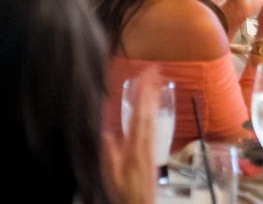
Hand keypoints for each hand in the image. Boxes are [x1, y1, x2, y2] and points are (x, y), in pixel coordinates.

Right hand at [101, 70, 159, 203]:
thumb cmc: (125, 191)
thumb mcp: (111, 171)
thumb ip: (110, 150)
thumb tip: (106, 130)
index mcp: (136, 145)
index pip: (140, 113)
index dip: (143, 93)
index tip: (145, 76)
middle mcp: (146, 143)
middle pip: (150, 111)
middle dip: (152, 90)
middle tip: (155, 70)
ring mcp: (151, 146)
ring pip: (153, 117)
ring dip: (154, 98)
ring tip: (156, 82)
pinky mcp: (152, 151)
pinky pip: (153, 125)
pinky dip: (153, 111)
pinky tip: (152, 107)